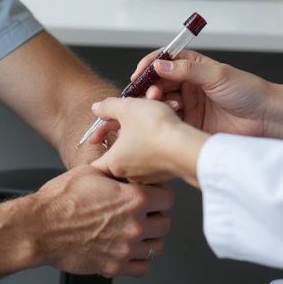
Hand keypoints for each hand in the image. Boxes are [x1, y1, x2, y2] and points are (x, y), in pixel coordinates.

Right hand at [28, 165, 173, 277]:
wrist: (40, 227)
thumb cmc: (60, 200)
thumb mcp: (90, 172)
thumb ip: (115, 172)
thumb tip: (124, 166)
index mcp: (132, 198)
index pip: (167, 198)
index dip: (159, 194)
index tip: (152, 195)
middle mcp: (134, 224)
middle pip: (165, 223)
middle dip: (154, 216)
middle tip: (142, 213)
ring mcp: (126, 247)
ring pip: (157, 247)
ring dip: (148, 239)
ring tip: (134, 232)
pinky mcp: (115, 266)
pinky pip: (143, 268)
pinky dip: (138, 260)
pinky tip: (128, 250)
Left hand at [90, 97, 207, 185]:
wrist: (188, 146)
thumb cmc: (157, 130)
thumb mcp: (127, 108)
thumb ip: (108, 106)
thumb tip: (97, 108)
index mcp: (114, 163)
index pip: (94, 161)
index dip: (96, 143)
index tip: (95, 136)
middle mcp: (129, 174)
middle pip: (117, 153)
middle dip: (122, 133)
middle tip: (127, 120)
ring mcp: (148, 176)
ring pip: (137, 152)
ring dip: (141, 135)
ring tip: (149, 119)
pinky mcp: (164, 173)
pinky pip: (154, 157)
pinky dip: (155, 143)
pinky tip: (163, 129)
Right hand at [134, 51, 282, 140]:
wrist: (267, 119)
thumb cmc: (248, 92)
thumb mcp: (217, 75)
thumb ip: (187, 69)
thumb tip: (160, 65)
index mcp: (192, 67)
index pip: (163, 62)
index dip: (149, 66)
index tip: (139, 74)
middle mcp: (187, 85)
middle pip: (157, 83)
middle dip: (149, 88)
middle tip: (149, 95)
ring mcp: (188, 106)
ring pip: (160, 102)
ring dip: (155, 104)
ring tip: (160, 106)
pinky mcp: (190, 125)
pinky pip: (169, 121)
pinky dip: (164, 119)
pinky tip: (168, 119)